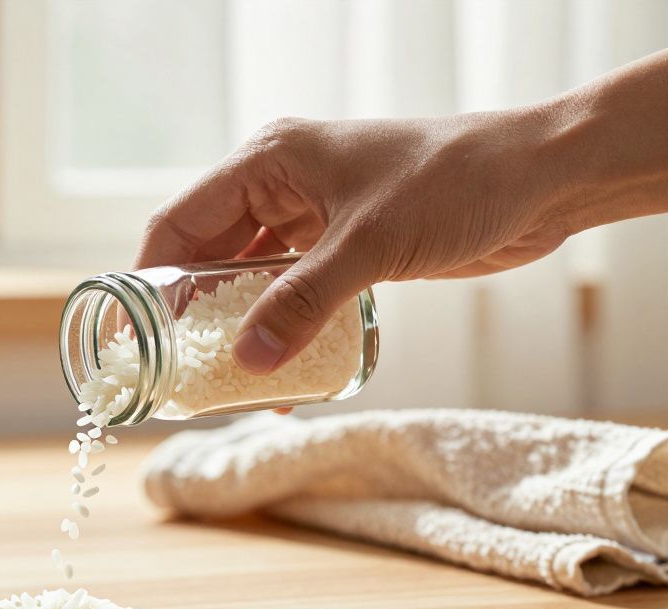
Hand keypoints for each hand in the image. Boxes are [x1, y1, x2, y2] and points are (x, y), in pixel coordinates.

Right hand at [134, 110, 570, 374]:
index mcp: (268, 161)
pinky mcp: (341, 248)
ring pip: (247, 281)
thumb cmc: (454, 183)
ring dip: (236, 330)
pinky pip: (290, 295)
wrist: (540, 179)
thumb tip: (249, 364)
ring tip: (223, 386)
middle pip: (206, 257)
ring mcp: (310, 219)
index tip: (130, 335)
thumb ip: (304, 302)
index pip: (179, 223)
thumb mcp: (370, 245)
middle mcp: (278, 187)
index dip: (147, 280)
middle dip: (192, 316)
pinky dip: (280, 332)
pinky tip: (280, 378)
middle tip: (177, 374)